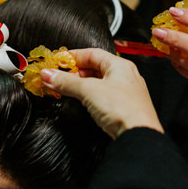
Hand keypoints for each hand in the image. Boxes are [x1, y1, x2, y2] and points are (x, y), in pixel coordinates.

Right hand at [40, 48, 162, 138]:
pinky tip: (81, 102)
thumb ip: (67, 82)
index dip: (73, 56)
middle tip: (57, 77)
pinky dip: (88, 97)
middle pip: (94, 68)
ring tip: (65, 89)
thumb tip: (49, 75)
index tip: (58, 62)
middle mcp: (125, 77)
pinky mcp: (122, 109)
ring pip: (98, 83)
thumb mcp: (89, 90)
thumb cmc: (124, 109)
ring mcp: (125, 93)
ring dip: (80, 85)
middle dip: (74, 72)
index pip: (93, 53)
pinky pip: (102, 97)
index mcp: (120, 66)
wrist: (138, 135)